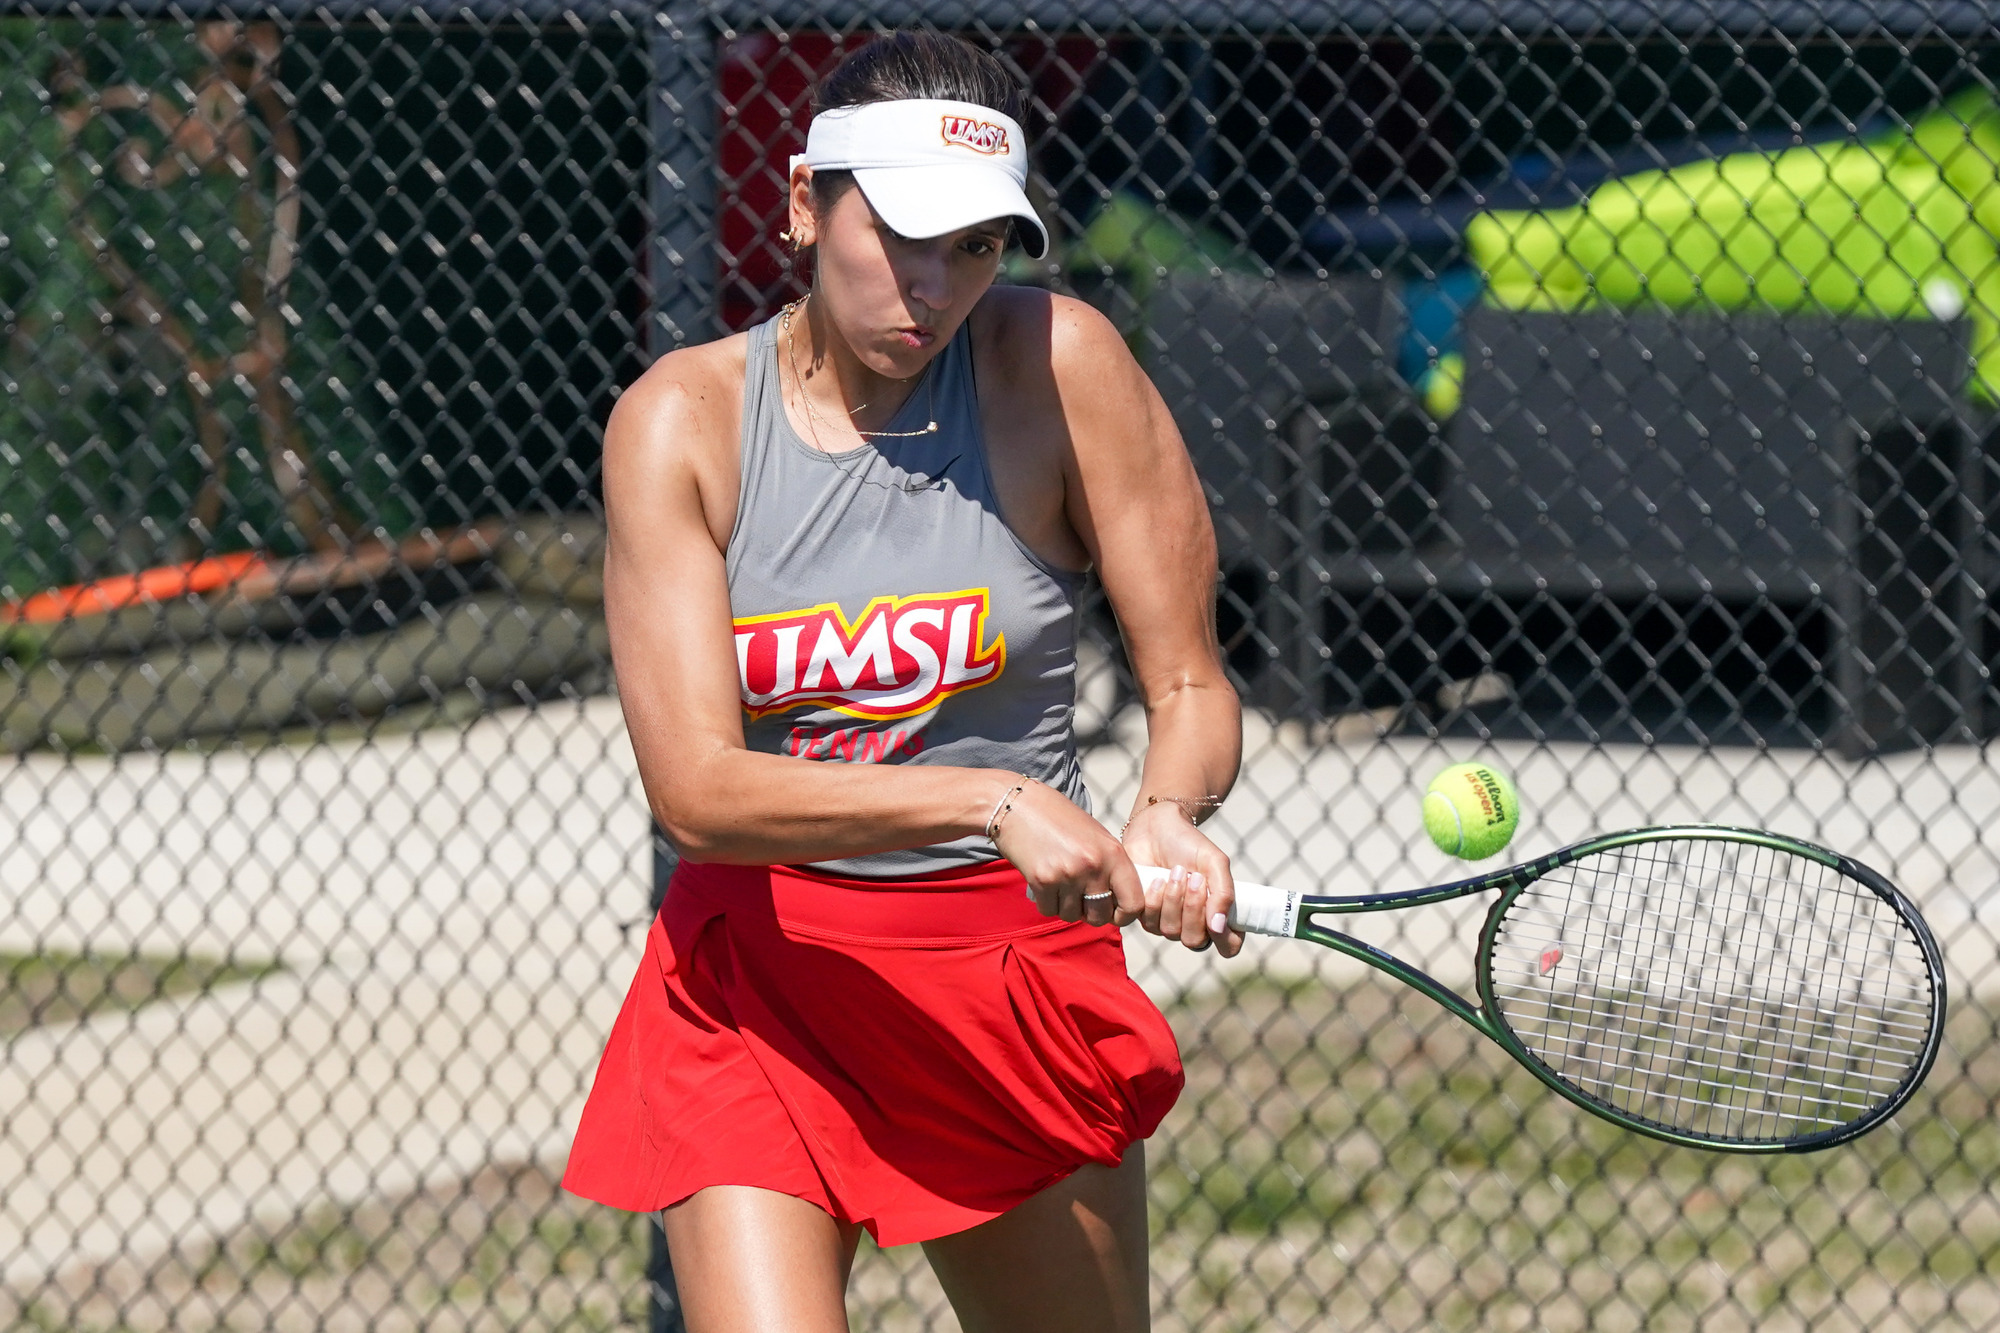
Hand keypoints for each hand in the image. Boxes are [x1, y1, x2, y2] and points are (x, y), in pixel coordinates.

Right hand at [990, 778, 1143, 927]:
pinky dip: (1046, 902)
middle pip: (1100, 916)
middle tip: (1080, 899)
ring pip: (1071, 916)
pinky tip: (1044, 882)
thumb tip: (1117, 903)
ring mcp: (1067, 874)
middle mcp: (1093, 866)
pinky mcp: (1042, 881)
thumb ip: (1110, 867)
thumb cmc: (1059, 819)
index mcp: (1113, 853)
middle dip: (1089, 914)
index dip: (1124, 916)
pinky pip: (1049, 910)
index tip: (1113, 913)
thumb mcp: (1096, 836)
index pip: (1132, 904)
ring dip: (1065, 907)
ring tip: (1059, 884)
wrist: (1019, 804)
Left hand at [1118, 800, 1241, 956]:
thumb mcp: (1215, 863)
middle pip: (1194, 940)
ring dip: (1174, 900)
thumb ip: (1223, 894)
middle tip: (1195, 878)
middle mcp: (1193, 922)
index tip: (1219, 920)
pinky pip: (1149, 922)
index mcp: (1217, 913)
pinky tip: (1158, 878)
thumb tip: (1218, 927)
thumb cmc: (1190, 845)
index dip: (1226, 940)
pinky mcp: (1144, 914)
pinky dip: (1155, 899)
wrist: (1156, 828)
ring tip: (1176, 871)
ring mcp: (1168, 920)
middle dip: (1194, 909)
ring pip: (1170, 931)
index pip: (1228, 946)